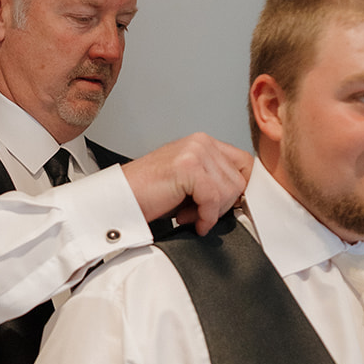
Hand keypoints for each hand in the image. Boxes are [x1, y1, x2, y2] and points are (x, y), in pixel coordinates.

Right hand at [122, 134, 252, 234]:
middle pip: (240, 179)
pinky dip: (205, 217)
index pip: (245, 163)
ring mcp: (195, 152)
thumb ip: (214, 182)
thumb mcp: (189, 184)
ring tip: (187, 215)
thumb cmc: (148, 195)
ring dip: (211, 212)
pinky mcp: (188, 167)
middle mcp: (201, 142)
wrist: (118, 200)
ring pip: (230, 190)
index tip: (225, 208)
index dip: (240, 190)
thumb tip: (242, 198)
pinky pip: (213, 199)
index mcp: (203, 143)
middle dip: (222, 205)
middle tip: (197, 213)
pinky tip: (188, 220)